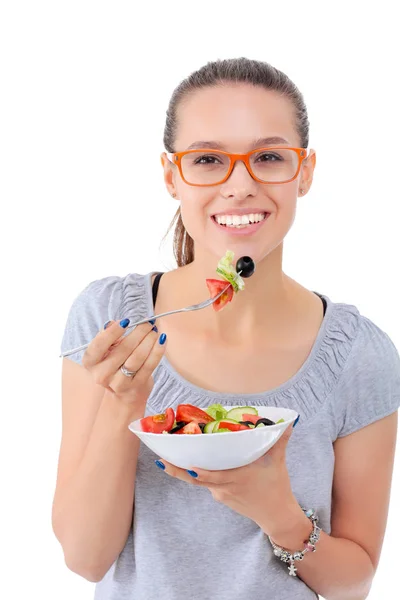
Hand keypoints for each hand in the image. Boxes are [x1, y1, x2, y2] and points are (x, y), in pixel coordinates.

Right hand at [82, 319, 166, 405]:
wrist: (124, 392)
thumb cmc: (115, 364)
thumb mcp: (107, 349)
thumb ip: (108, 335)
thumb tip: (114, 323)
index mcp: (90, 362)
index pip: (99, 345)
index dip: (112, 332)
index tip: (126, 321)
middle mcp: (101, 374)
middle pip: (122, 349)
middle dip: (138, 332)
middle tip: (148, 323)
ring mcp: (119, 383)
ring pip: (137, 358)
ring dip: (149, 340)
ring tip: (155, 331)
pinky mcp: (136, 386)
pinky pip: (149, 366)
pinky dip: (157, 351)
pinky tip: (162, 340)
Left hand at [157, 425, 298, 535]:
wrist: (276, 516)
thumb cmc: (277, 488)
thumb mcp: (278, 463)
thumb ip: (280, 441)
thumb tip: (288, 421)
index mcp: (237, 477)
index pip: (212, 476)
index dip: (198, 472)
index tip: (185, 463)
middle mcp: (225, 487)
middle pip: (196, 480)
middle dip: (177, 470)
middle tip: (161, 459)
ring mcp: (221, 494)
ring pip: (199, 482)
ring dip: (183, 472)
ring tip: (166, 460)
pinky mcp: (222, 497)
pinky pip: (207, 485)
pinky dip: (198, 475)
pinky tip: (192, 465)